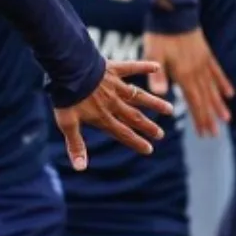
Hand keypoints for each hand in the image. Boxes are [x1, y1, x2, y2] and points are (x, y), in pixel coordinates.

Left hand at [54, 60, 173, 170]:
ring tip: (169, 109)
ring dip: (154, 103)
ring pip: (139, 96)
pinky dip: (144, 66)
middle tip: (160, 134)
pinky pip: (132, 67)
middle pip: (134, 117)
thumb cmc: (65, 97)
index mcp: (103, 116)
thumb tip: (81, 169)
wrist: (67, 70)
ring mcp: (115, 86)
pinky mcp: (113, 69)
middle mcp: (113, 103)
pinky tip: (157, 67)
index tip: (149, 149)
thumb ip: (76, 145)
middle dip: (147, 127)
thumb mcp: (67, 123)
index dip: (135, 142)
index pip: (122, 133)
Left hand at [142, 28, 233, 136]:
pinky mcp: (206, 54)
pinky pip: (216, 72)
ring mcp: (203, 63)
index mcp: (184, 74)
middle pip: (205, 98)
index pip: (194, 102)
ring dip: (219, 104)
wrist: (175, 12)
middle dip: (209, 117)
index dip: (199, 118)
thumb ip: (158, 75)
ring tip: (226, 119)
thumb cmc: (161, 35)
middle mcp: (197, 71)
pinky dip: (223, 84)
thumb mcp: (154, 55)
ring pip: (213, 88)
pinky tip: (229, 94)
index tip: (205, 134)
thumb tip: (161, 94)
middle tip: (215, 134)